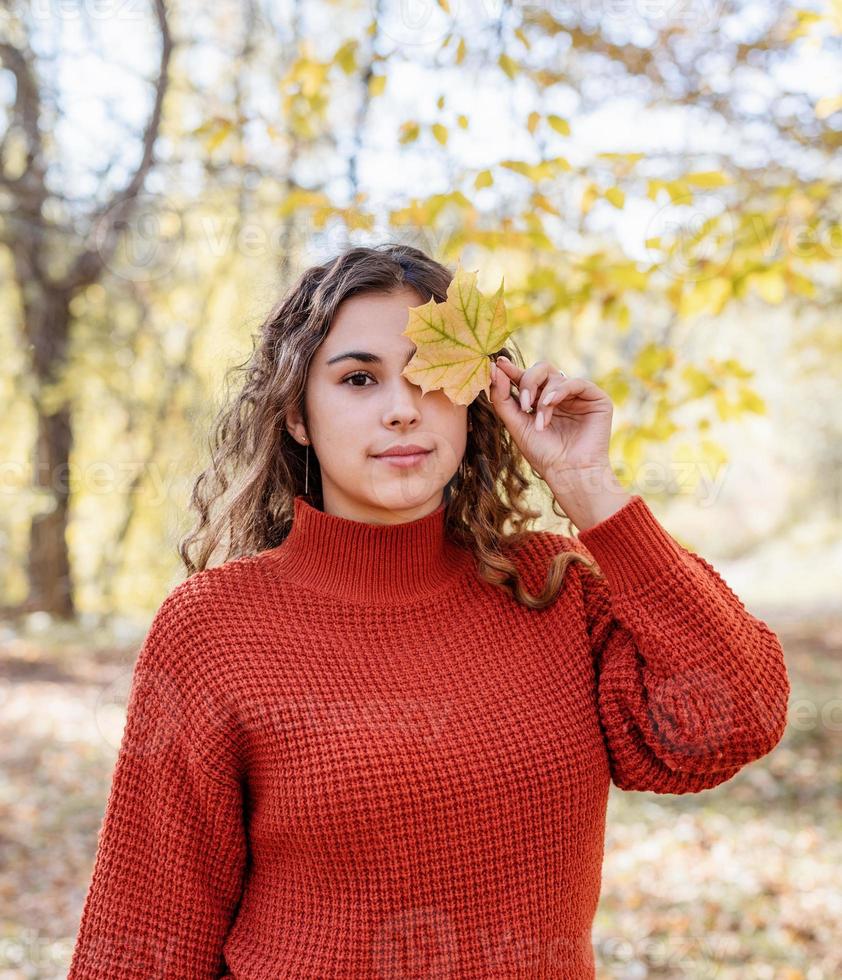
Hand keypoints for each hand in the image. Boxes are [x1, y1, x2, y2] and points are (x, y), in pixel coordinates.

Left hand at [487, 356, 627, 524]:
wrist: (568, 472)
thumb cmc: (543, 454)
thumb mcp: (516, 425)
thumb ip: (503, 399)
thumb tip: (495, 369)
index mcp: (541, 401)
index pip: (526, 378)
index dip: (511, 370)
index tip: (497, 364)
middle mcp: (560, 395)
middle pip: (540, 370)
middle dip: (527, 382)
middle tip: (524, 402)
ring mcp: (578, 396)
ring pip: (555, 376)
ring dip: (543, 398)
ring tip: (541, 422)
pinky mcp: (596, 398)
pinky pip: (576, 382)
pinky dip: (560, 391)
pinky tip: (550, 404)